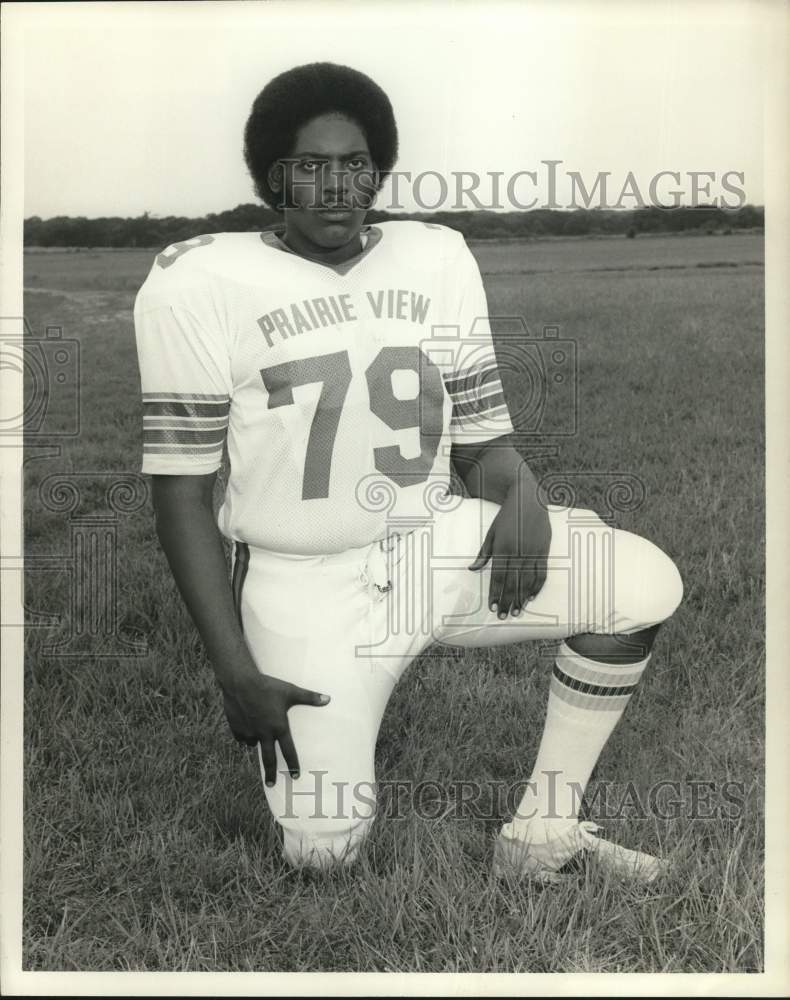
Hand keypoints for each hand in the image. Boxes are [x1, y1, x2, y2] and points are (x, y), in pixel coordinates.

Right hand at [219, 668, 330, 785]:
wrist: (240, 682)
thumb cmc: (268, 686)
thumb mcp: (291, 691)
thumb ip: (309, 698)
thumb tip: (328, 699)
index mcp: (278, 727)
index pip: (288, 751)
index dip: (293, 764)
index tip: (295, 776)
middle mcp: (264, 733)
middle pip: (268, 759)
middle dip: (270, 773)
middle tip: (271, 784)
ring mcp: (249, 732)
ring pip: (253, 744)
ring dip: (257, 743)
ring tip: (259, 734)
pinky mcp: (236, 728)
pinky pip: (242, 737)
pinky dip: (245, 735)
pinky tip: (247, 725)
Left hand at [468, 485, 551, 617]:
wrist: (527, 499)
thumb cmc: (506, 516)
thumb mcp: (491, 533)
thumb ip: (483, 554)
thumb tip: (472, 569)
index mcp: (503, 548)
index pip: (498, 577)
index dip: (495, 594)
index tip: (492, 607)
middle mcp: (518, 552)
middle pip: (513, 583)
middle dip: (508, 601)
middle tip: (504, 616)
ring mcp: (533, 552)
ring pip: (527, 581)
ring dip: (522, 598)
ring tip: (517, 611)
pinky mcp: (544, 550)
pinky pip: (541, 573)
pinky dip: (537, 586)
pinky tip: (532, 597)